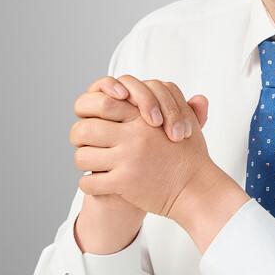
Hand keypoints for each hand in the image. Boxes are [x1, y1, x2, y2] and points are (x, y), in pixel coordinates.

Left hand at [70, 75, 214, 217]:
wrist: (195, 188)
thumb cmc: (190, 155)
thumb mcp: (186, 119)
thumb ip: (175, 100)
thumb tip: (170, 85)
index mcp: (143, 118)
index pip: (102, 103)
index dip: (92, 110)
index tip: (94, 119)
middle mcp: (133, 135)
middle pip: (84, 129)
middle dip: (79, 136)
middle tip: (84, 142)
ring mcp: (128, 159)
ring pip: (82, 156)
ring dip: (83, 159)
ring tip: (91, 162)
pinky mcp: (124, 183)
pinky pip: (90, 181)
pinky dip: (89, 183)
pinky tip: (96, 182)